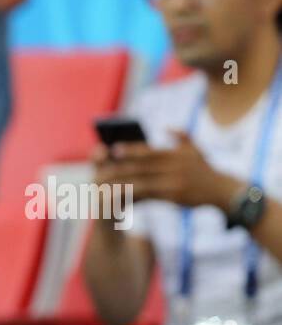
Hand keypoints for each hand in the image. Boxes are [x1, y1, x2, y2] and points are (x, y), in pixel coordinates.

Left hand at [102, 132, 236, 210]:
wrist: (222, 191)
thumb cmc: (205, 169)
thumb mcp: (196, 149)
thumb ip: (181, 137)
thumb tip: (166, 127)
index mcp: (176, 154)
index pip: (150, 150)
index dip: (131, 149)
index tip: (114, 148)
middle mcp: (174, 167)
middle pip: (142, 167)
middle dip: (122, 167)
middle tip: (103, 167)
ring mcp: (174, 182)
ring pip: (143, 182)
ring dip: (124, 184)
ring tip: (108, 185)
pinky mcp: (174, 196)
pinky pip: (150, 196)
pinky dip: (136, 196)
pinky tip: (123, 198)